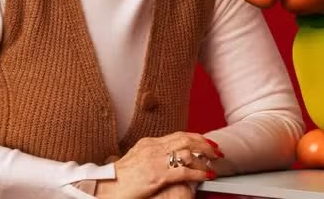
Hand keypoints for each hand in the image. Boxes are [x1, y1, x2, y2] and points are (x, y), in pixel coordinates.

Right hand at [95, 131, 221, 198]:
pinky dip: (199, 172)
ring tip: (215, 161)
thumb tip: (165, 158)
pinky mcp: (158, 175)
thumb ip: (151, 156)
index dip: (194, 137)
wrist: (108, 187)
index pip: (177, 135)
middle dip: (204, 143)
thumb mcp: (135, 160)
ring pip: (187, 152)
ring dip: (204, 156)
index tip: (205, 141)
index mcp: (148, 143)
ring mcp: (155, 161)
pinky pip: (184, 171)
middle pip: (185, 139)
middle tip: (216, 149)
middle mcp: (153, 148)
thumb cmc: (120, 179)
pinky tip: (207, 175)